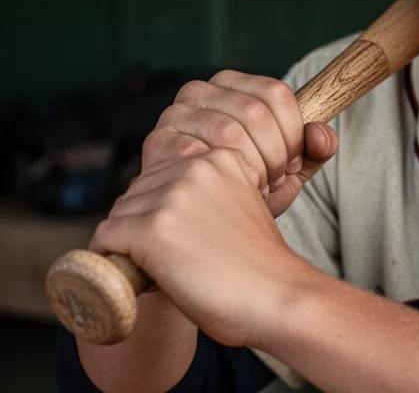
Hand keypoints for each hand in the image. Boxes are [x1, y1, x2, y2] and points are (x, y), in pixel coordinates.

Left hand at [91, 148, 312, 346]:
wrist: (276, 298)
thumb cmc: (258, 264)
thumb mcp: (240, 204)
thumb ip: (207, 192)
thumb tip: (153, 204)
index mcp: (220, 157)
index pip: (162, 175)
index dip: (163, 209)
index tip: (184, 236)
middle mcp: (194, 168)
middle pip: (136, 193)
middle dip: (143, 224)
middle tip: (174, 257)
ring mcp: (172, 197)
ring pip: (118, 215)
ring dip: (129, 244)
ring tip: (166, 268)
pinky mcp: (152, 230)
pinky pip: (105, 239)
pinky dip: (113, 260)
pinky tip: (143, 275)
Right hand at [141, 70, 337, 216]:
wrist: (203, 223)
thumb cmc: (247, 188)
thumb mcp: (289, 168)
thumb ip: (314, 150)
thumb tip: (321, 135)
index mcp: (232, 83)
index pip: (276, 93)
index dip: (293, 132)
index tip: (293, 164)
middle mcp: (199, 91)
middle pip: (256, 111)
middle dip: (275, 154)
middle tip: (275, 181)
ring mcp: (174, 114)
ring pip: (231, 131)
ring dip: (251, 167)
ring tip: (254, 189)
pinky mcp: (158, 143)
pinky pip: (202, 154)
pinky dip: (224, 177)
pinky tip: (227, 193)